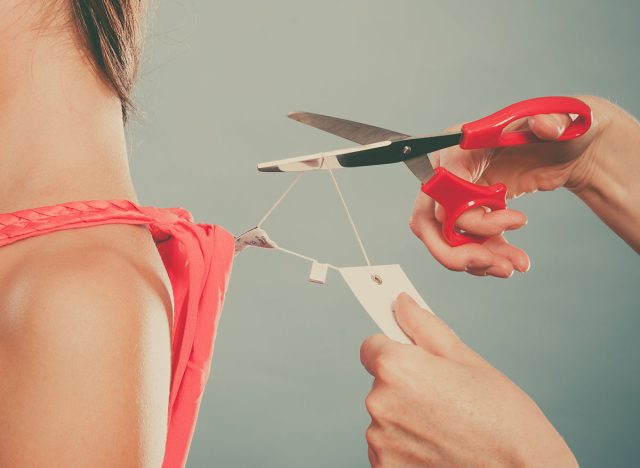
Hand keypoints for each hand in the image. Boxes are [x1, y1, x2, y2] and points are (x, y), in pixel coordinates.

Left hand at [360, 293, 577, 467]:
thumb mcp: (465, 358)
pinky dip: (407, 445)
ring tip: (447, 426)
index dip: (395, 349)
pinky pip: (388, 446)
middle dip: (405, 385)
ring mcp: (381, 442)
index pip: (372, 346)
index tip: (415, 359)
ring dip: (406, 417)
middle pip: (380, 383)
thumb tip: (401, 302)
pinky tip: (439, 446)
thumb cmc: (502, 416)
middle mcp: (379, 404)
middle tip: (445, 398)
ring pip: (386, 416)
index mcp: (396, 368)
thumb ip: (423, 326)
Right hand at [409, 96, 623, 276]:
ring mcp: (460, 193)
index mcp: (460, 145)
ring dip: (477, 258)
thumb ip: (553, 122)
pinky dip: (489, 256)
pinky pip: (469, 242)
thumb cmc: (560, 128)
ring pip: (449, 238)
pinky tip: (514, 261)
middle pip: (429, 219)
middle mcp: (451, 169)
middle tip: (488, 261)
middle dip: (455, 249)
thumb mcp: (560, 121)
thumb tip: (544, 126)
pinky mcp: (475, 210)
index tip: (504, 223)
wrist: (571, 147)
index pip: (440, 186)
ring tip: (512, 266)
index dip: (459, 212)